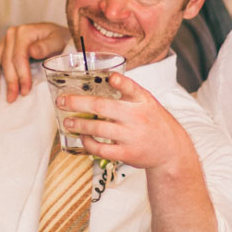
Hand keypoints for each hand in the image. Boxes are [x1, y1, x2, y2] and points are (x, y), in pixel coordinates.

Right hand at [0, 22, 70, 101]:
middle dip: (9, 82)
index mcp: (24, 32)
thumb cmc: (60, 40)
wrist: (59, 35)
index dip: (21, 76)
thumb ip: (46, 46)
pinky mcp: (2, 47)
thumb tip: (32, 52)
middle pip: (6, 62)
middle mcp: (11, 35)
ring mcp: (4, 41)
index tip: (25, 91)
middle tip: (12, 99)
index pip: (18, 58)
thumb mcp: (58, 41)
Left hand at [58, 73, 194, 174]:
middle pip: (103, 107)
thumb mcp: (147, 102)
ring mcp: (131, 136)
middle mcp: (137, 117)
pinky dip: (88, 143)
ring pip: (99, 128)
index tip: (111, 78)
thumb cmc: (153, 122)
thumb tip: (105, 78)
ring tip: (68, 122)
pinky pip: (102, 149)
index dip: (121, 83)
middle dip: (78, 103)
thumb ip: (129, 92)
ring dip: (79, 124)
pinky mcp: (127, 154)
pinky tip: (83, 138)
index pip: (132, 88)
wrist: (170, 150)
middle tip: (62, 101)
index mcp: (142, 101)